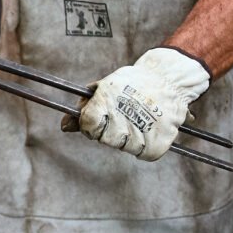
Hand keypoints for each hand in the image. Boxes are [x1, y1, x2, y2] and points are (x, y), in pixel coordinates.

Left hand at [61, 47, 209, 160]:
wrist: (169, 79)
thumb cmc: (133, 81)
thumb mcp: (105, 87)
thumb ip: (84, 107)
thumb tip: (63, 127)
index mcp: (105, 103)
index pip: (88, 126)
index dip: (90, 124)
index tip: (98, 118)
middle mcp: (121, 120)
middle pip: (104, 139)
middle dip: (109, 130)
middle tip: (123, 117)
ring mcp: (140, 134)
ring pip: (124, 147)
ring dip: (128, 137)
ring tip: (139, 119)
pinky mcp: (157, 145)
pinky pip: (144, 153)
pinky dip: (146, 145)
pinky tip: (149, 128)